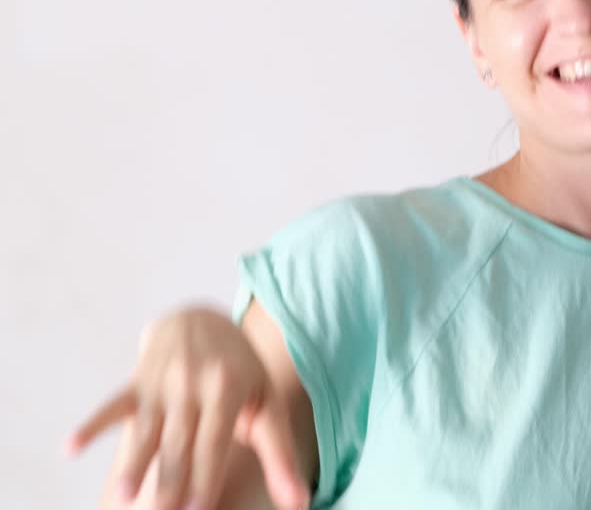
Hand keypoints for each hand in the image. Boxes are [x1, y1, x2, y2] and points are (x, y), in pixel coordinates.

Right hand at [65, 306, 310, 509]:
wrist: (202, 319)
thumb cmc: (241, 374)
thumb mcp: (267, 405)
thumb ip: (280, 454)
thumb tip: (301, 503)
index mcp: (227, 388)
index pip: (214, 440)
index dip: (206, 474)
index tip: (199, 509)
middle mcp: (192, 382)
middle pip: (179, 441)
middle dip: (171, 480)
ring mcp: (161, 380)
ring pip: (146, 429)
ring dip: (133, 463)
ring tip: (122, 497)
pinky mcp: (135, 381)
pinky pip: (112, 404)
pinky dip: (92, 425)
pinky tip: (70, 447)